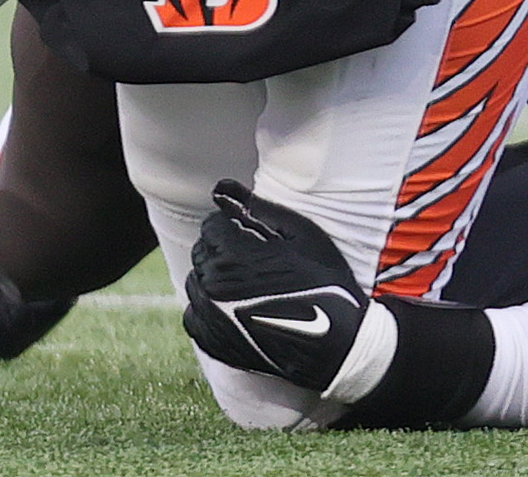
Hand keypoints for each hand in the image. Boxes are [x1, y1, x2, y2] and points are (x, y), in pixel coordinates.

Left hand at [182, 181, 368, 389]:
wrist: (334, 341)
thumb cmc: (322, 281)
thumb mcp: (298, 233)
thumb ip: (255, 207)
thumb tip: (220, 186)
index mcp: (231, 254)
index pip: (212, 224)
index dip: (235, 226)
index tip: (256, 237)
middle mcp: (212, 284)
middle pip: (202, 251)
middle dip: (223, 248)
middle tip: (256, 259)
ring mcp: (210, 316)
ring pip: (196, 280)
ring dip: (215, 276)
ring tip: (248, 283)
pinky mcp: (213, 342)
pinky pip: (193, 314)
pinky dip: (207, 307)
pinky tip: (232, 305)